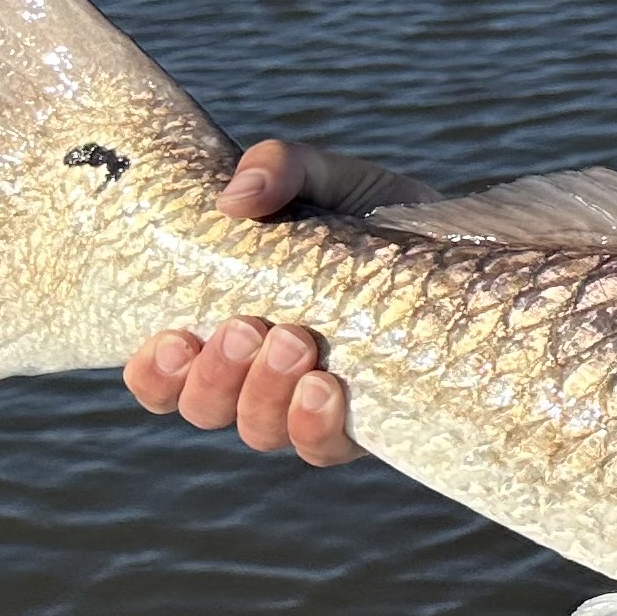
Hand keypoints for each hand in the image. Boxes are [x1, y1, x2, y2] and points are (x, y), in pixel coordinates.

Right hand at [119, 140, 357, 464]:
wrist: (463, 243)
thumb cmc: (370, 213)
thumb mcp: (325, 177)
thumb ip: (278, 168)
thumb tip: (235, 198)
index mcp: (225, 323)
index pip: (164, 372)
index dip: (153, 371)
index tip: (174, 336)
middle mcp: (259, 373)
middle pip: (205, 407)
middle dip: (215, 375)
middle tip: (246, 326)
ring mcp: (311, 402)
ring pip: (258, 430)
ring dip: (262, 393)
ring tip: (294, 340)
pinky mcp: (369, 421)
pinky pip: (323, 447)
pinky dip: (314, 424)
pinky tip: (326, 386)